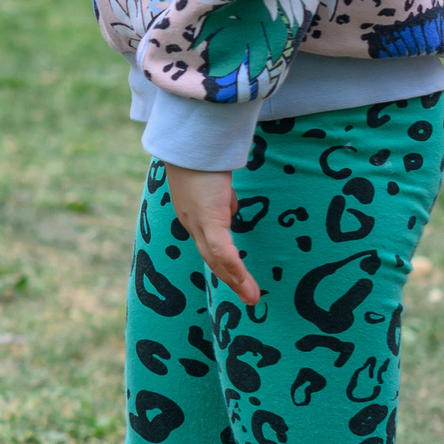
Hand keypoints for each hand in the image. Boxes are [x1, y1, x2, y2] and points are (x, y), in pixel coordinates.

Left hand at [165, 164, 259, 304]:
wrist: (191, 145)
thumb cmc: (203, 159)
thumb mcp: (216, 185)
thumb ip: (222, 200)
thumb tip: (230, 210)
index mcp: (191, 215)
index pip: (208, 246)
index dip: (222, 264)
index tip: (236, 279)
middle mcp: (191, 222)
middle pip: (211, 258)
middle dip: (230, 280)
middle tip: (249, 299)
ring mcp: (198, 221)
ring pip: (216, 259)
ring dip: (235, 281)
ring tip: (252, 299)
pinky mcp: (209, 217)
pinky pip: (221, 248)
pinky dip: (232, 266)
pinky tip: (244, 281)